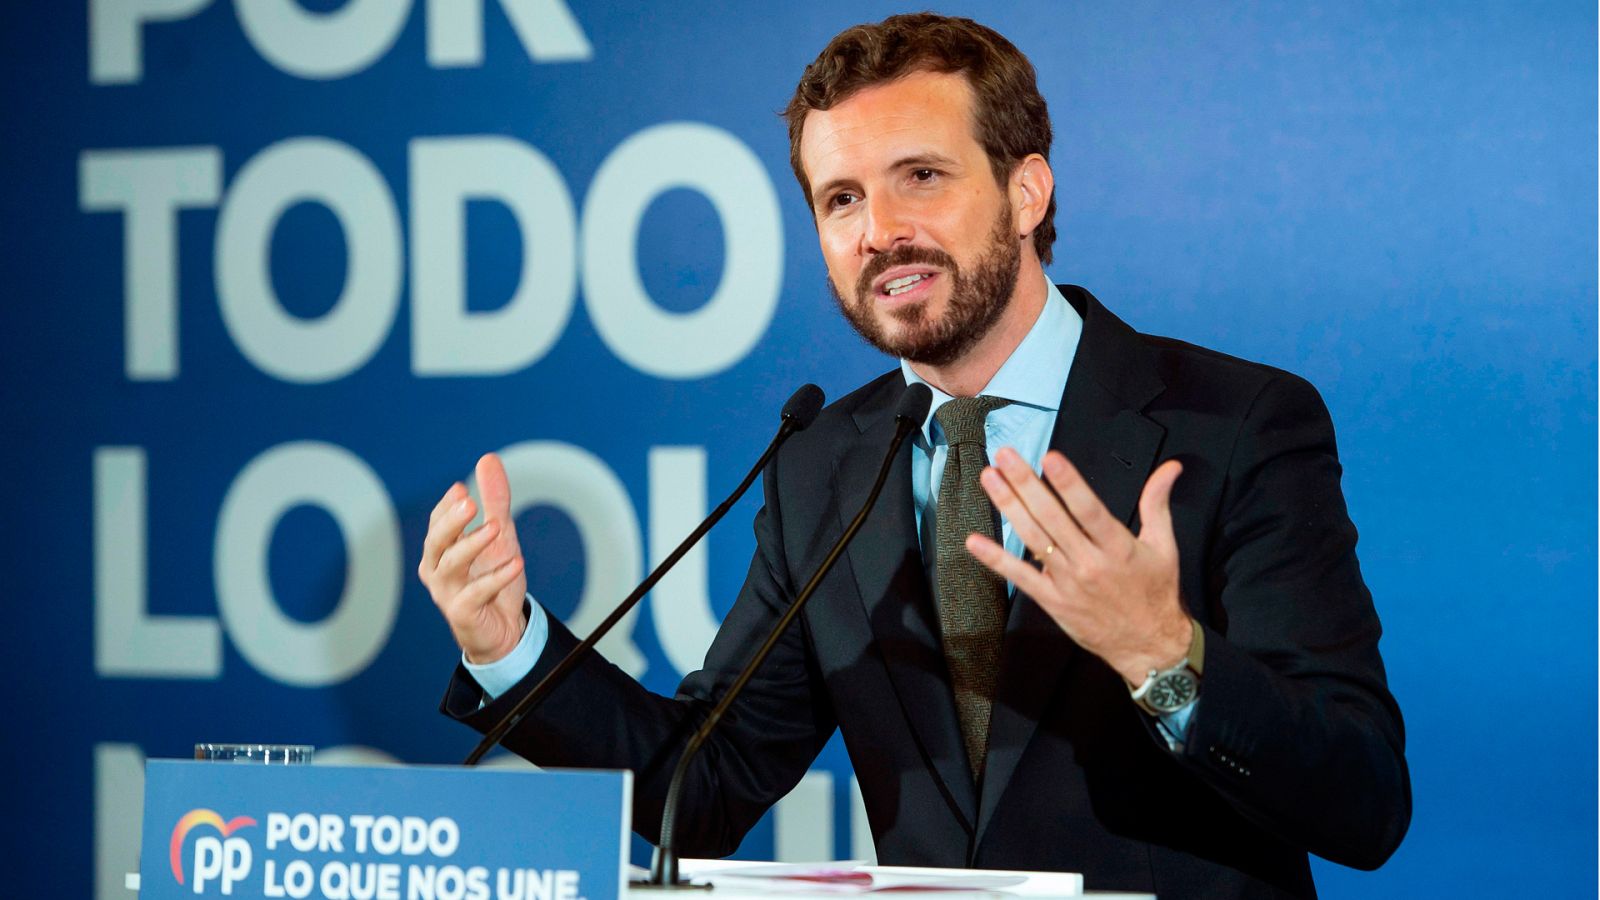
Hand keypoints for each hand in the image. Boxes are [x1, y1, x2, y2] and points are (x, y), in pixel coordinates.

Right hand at [418, 453, 527, 663]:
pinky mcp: (463, 614)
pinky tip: (517, 562)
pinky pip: (476, 594)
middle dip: (451, 522)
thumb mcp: (500, 535)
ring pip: (451, 565)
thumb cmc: (494, 580)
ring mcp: (447, 593)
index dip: (447, 506)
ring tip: (496, 528)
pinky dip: (496, 578)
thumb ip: (494, 500)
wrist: (504, 629)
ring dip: (472, 545)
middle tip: (469, 502)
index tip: (461, 488)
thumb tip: (488, 459)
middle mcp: (437, 570)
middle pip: (436, 542)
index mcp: (441, 550)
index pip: (437, 523)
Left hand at [965, 447, 1191, 684]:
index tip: (1050, 458)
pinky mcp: (1053, 601)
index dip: (1069, 484)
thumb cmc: (1156, 593)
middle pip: (1053, 518)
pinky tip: (975, 541)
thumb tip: (1170, 467)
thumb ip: (1158, 503)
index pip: (1089, 510)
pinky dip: (995, 559)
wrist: (1150, 645)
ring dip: (1009, 507)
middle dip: (1026, 484)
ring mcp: (1068, 583)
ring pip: (1033, 540)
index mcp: (1119, 547)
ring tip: (990, 479)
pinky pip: (1020, 577)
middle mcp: (1090, 563)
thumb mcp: (1163, 546)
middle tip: (1005, 456)